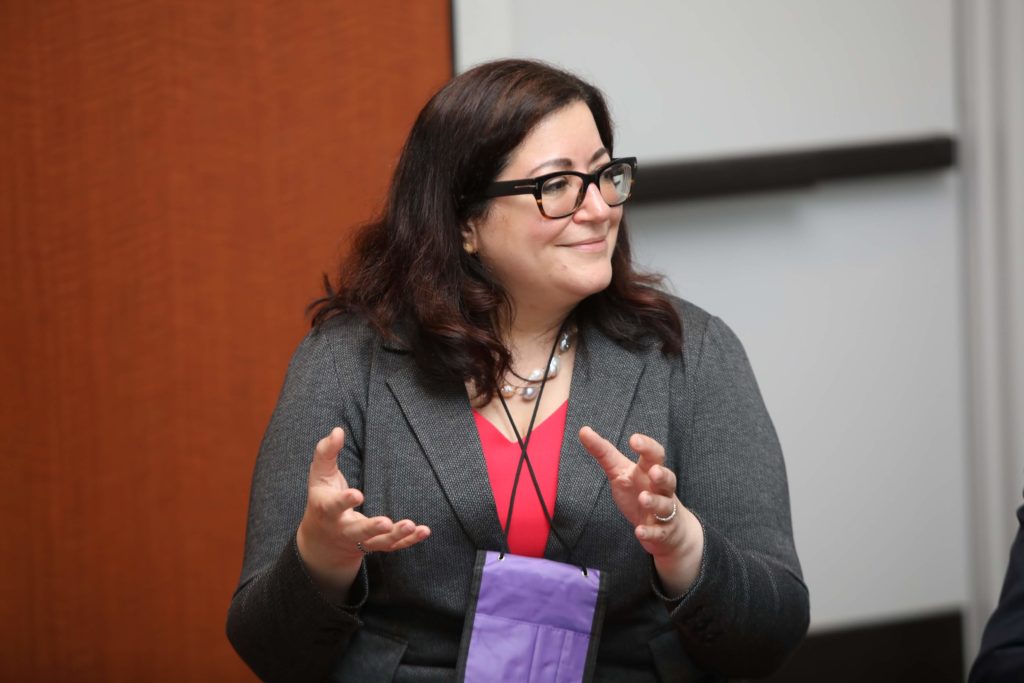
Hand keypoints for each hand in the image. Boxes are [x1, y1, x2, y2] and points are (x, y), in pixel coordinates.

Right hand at [296, 428, 430, 597]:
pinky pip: (393, 546)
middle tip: (386, 523)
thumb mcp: (319, 474)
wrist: (322, 538)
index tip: (357, 494)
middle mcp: (343, 529)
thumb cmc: (323, 496)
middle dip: (371, 528)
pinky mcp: (375, 544)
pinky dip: (409, 541)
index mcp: (327, 509)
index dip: (345, 501)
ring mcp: (360, 540)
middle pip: (357, 532)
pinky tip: (423, 531)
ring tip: (411, 526)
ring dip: (396, 536)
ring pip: (378, 542)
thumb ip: (326, 452)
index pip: (334, 506)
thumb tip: (337, 431)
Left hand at [579, 427, 702, 594]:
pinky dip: (650, 532)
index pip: (655, 455)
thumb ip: (604, 452)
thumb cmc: (640, 491)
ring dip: (654, 502)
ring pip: (665, 505)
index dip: (647, 447)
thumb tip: (583, 430)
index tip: (634, 439)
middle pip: (668, 479)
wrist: (667, 529)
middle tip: (653, 471)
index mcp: (650, 471)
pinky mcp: (663, 532)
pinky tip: (639, 531)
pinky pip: (658, 532)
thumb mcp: (620, 472)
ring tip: (643, 498)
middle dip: (662, 474)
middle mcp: (661, 490)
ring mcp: (664, 511)